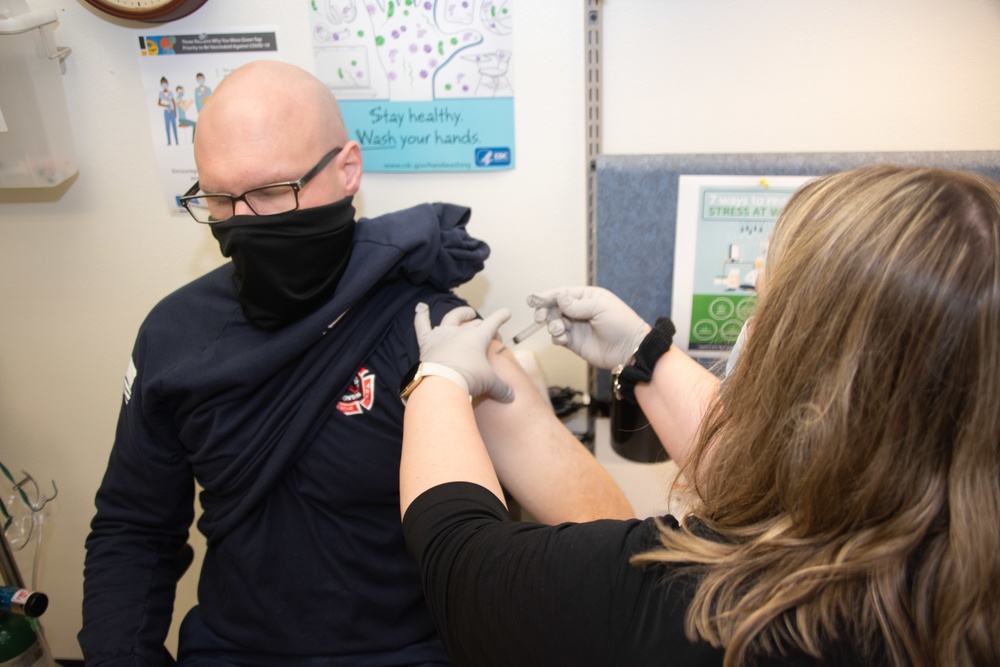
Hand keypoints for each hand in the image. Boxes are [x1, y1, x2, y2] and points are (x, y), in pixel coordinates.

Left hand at [413, 303, 514, 402]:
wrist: (442, 383)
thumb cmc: (468, 379)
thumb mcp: (489, 384)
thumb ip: (501, 388)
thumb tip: (511, 397)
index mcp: (478, 337)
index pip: (493, 323)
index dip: (501, 316)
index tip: (506, 313)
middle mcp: (460, 332)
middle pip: (474, 324)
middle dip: (481, 324)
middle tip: (485, 328)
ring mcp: (442, 335)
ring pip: (451, 318)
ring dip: (460, 313)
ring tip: (466, 312)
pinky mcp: (427, 342)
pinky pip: (422, 325)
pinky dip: (421, 315)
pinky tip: (421, 307)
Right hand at [526, 286, 649, 369]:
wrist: (629, 349)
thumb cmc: (620, 323)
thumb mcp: (600, 308)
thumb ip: (576, 304)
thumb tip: (558, 298)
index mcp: (587, 297)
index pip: (562, 294)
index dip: (547, 296)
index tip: (533, 299)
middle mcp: (579, 311)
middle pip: (554, 308)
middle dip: (545, 311)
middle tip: (540, 316)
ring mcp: (576, 327)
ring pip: (554, 323)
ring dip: (552, 325)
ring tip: (560, 329)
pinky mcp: (574, 343)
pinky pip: (558, 337)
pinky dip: (556, 337)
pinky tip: (562, 338)